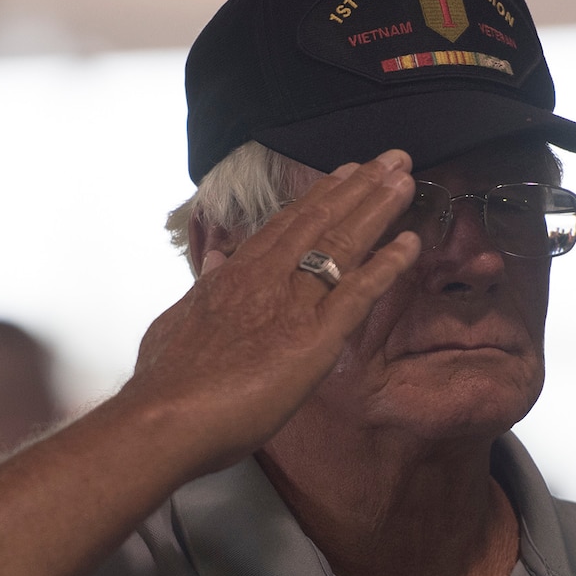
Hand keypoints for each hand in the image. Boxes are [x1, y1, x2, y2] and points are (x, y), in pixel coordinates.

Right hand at [126, 151, 420, 473]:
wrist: (164, 416)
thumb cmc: (165, 382)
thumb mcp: (177, 321)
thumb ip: (203, 288)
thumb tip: (215, 261)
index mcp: (234, 275)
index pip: (285, 225)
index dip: (320, 197)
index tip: (345, 174)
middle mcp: (266, 278)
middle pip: (320, 221)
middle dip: (359, 187)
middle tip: (392, 159)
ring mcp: (292, 304)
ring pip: (342, 244)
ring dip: (377, 209)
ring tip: (405, 179)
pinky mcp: (314, 338)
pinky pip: (359, 292)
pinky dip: (387, 265)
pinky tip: (411, 243)